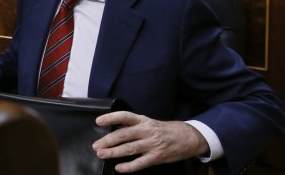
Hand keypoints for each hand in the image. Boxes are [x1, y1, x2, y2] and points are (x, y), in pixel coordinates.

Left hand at [92, 111, 208, 172]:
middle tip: (96, 145)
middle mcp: (147, 131)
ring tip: (102, 154)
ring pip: (130, 149)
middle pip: (124, 134)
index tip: (98, 121)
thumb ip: (133, 126)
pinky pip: (141, 163)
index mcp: (144, 121)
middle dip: (108, 140)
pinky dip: (129, 166)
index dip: (111, 118)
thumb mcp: (149, 123)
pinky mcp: (157, 157)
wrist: (188, 137)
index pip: (125, 116)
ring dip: (114, 152)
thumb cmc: (165, 130)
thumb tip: (113, 128)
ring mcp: (152, 144)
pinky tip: (119, 168)